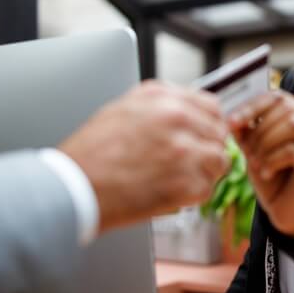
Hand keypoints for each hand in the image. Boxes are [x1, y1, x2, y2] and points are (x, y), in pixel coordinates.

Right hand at [59, 80, 229, 231]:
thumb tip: (186, 111)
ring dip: (204, 172)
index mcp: (162, 97)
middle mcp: (176, 118)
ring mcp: (183, 150)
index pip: (211, 106)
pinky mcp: (185, 183)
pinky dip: (193, 195)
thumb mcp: (122, 109)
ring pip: (219, 160)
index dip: (210, 124)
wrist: (74, 187)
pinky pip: (207, 188)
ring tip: (180, 179)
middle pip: (218, 133)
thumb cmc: (91, 153)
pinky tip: (171, 192)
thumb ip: (159, 105)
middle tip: (191, 163)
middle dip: (208, 149)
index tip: (205, 136)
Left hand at [229, 91, 293, 237]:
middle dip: (259, 130)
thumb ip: (246, 131)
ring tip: (257, 162)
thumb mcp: (254, 149)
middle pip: (285, 108)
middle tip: (248, 153)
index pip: (277, 97)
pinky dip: (273, 160)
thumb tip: (232, 116)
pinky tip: (266, 173)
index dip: (252, 107)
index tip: (231, 122)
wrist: (289, 215)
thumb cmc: (274, 179)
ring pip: (292, 124)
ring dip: (266, 144)